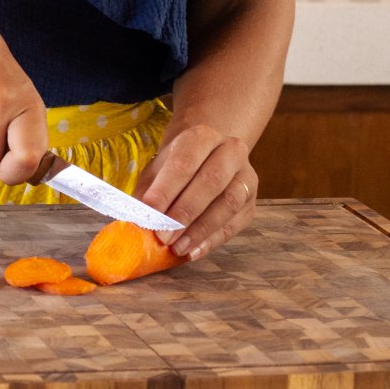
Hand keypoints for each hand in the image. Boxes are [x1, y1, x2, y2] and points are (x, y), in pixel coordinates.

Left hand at [134, 123, 256, 260]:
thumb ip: (149, 191)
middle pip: (211, 181)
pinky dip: (212, 241)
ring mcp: (246, 178)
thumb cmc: (178, 165)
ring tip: (177, 248)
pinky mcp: (251, 203)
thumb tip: (138, 220)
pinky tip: (194, 252)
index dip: (166, 189)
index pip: (185, 162)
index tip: (150, 213)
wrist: (208, 158)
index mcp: (203, 136)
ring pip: (228, 204)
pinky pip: (235, 225)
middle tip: (164, 236)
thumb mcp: (159, 169)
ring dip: (200, 230)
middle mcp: (231, 151)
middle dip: (185, 212)